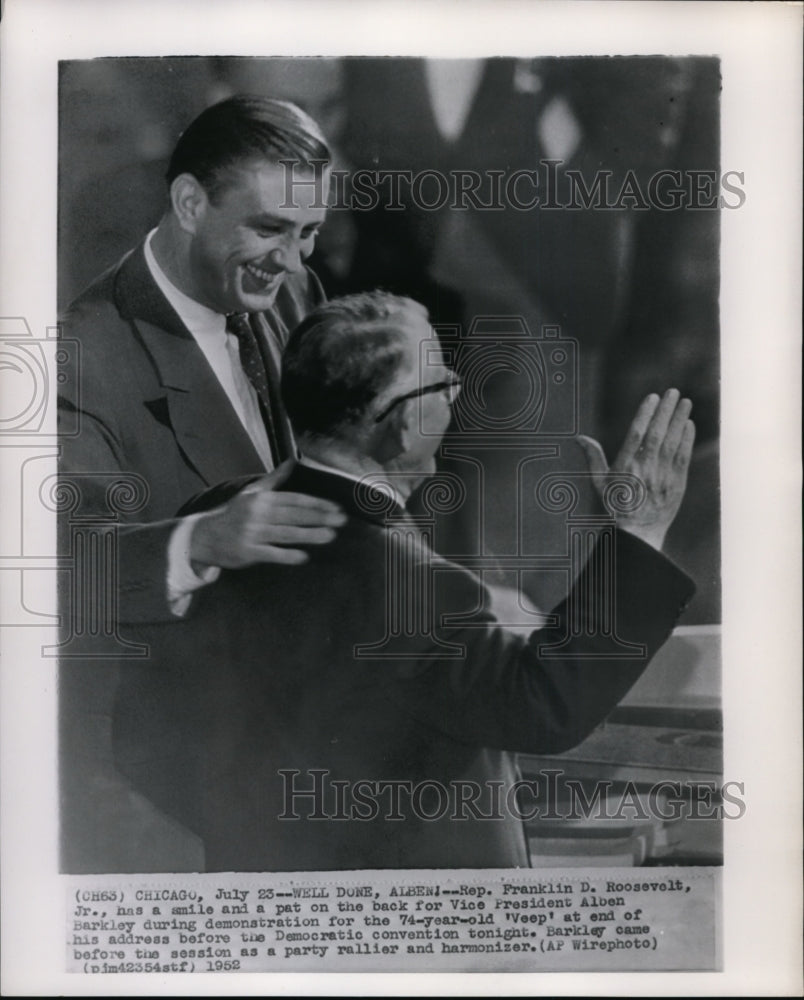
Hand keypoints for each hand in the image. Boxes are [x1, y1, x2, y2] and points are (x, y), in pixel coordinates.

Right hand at [189, 460, 346, 569]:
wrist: (204, 536)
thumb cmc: (233, 514)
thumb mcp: (251, 493)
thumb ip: (274, 479)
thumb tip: (292, 461)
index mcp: (262, 499)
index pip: (294, 500)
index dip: (316, 503)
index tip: (336, 507)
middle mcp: (258, 514)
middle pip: (294, 515)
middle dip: (319, 517)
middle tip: (341, 520)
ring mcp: (252, 533)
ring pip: (286, 533)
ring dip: (309, 535)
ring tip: (330, 536)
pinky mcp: (247, 551)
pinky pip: (270, 553)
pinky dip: (287, 555)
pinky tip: (303, 557)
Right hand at [576, 389, 694, 550]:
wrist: (639, 532)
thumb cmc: (617, 505)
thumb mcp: (600, 482)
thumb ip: (593, 457)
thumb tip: (579, 437)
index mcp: (624, 468)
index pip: (636, 435)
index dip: (645, 414)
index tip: (652, 397)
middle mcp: (644, 471)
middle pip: (657, 435)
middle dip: (666, 412)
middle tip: (673, 392)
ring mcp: (662, 477)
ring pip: (673, 443)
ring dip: (680, 421)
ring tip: (685, 402)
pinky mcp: (677, 484)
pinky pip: (683, 457)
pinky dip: (687, 439)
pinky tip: (689, 424)